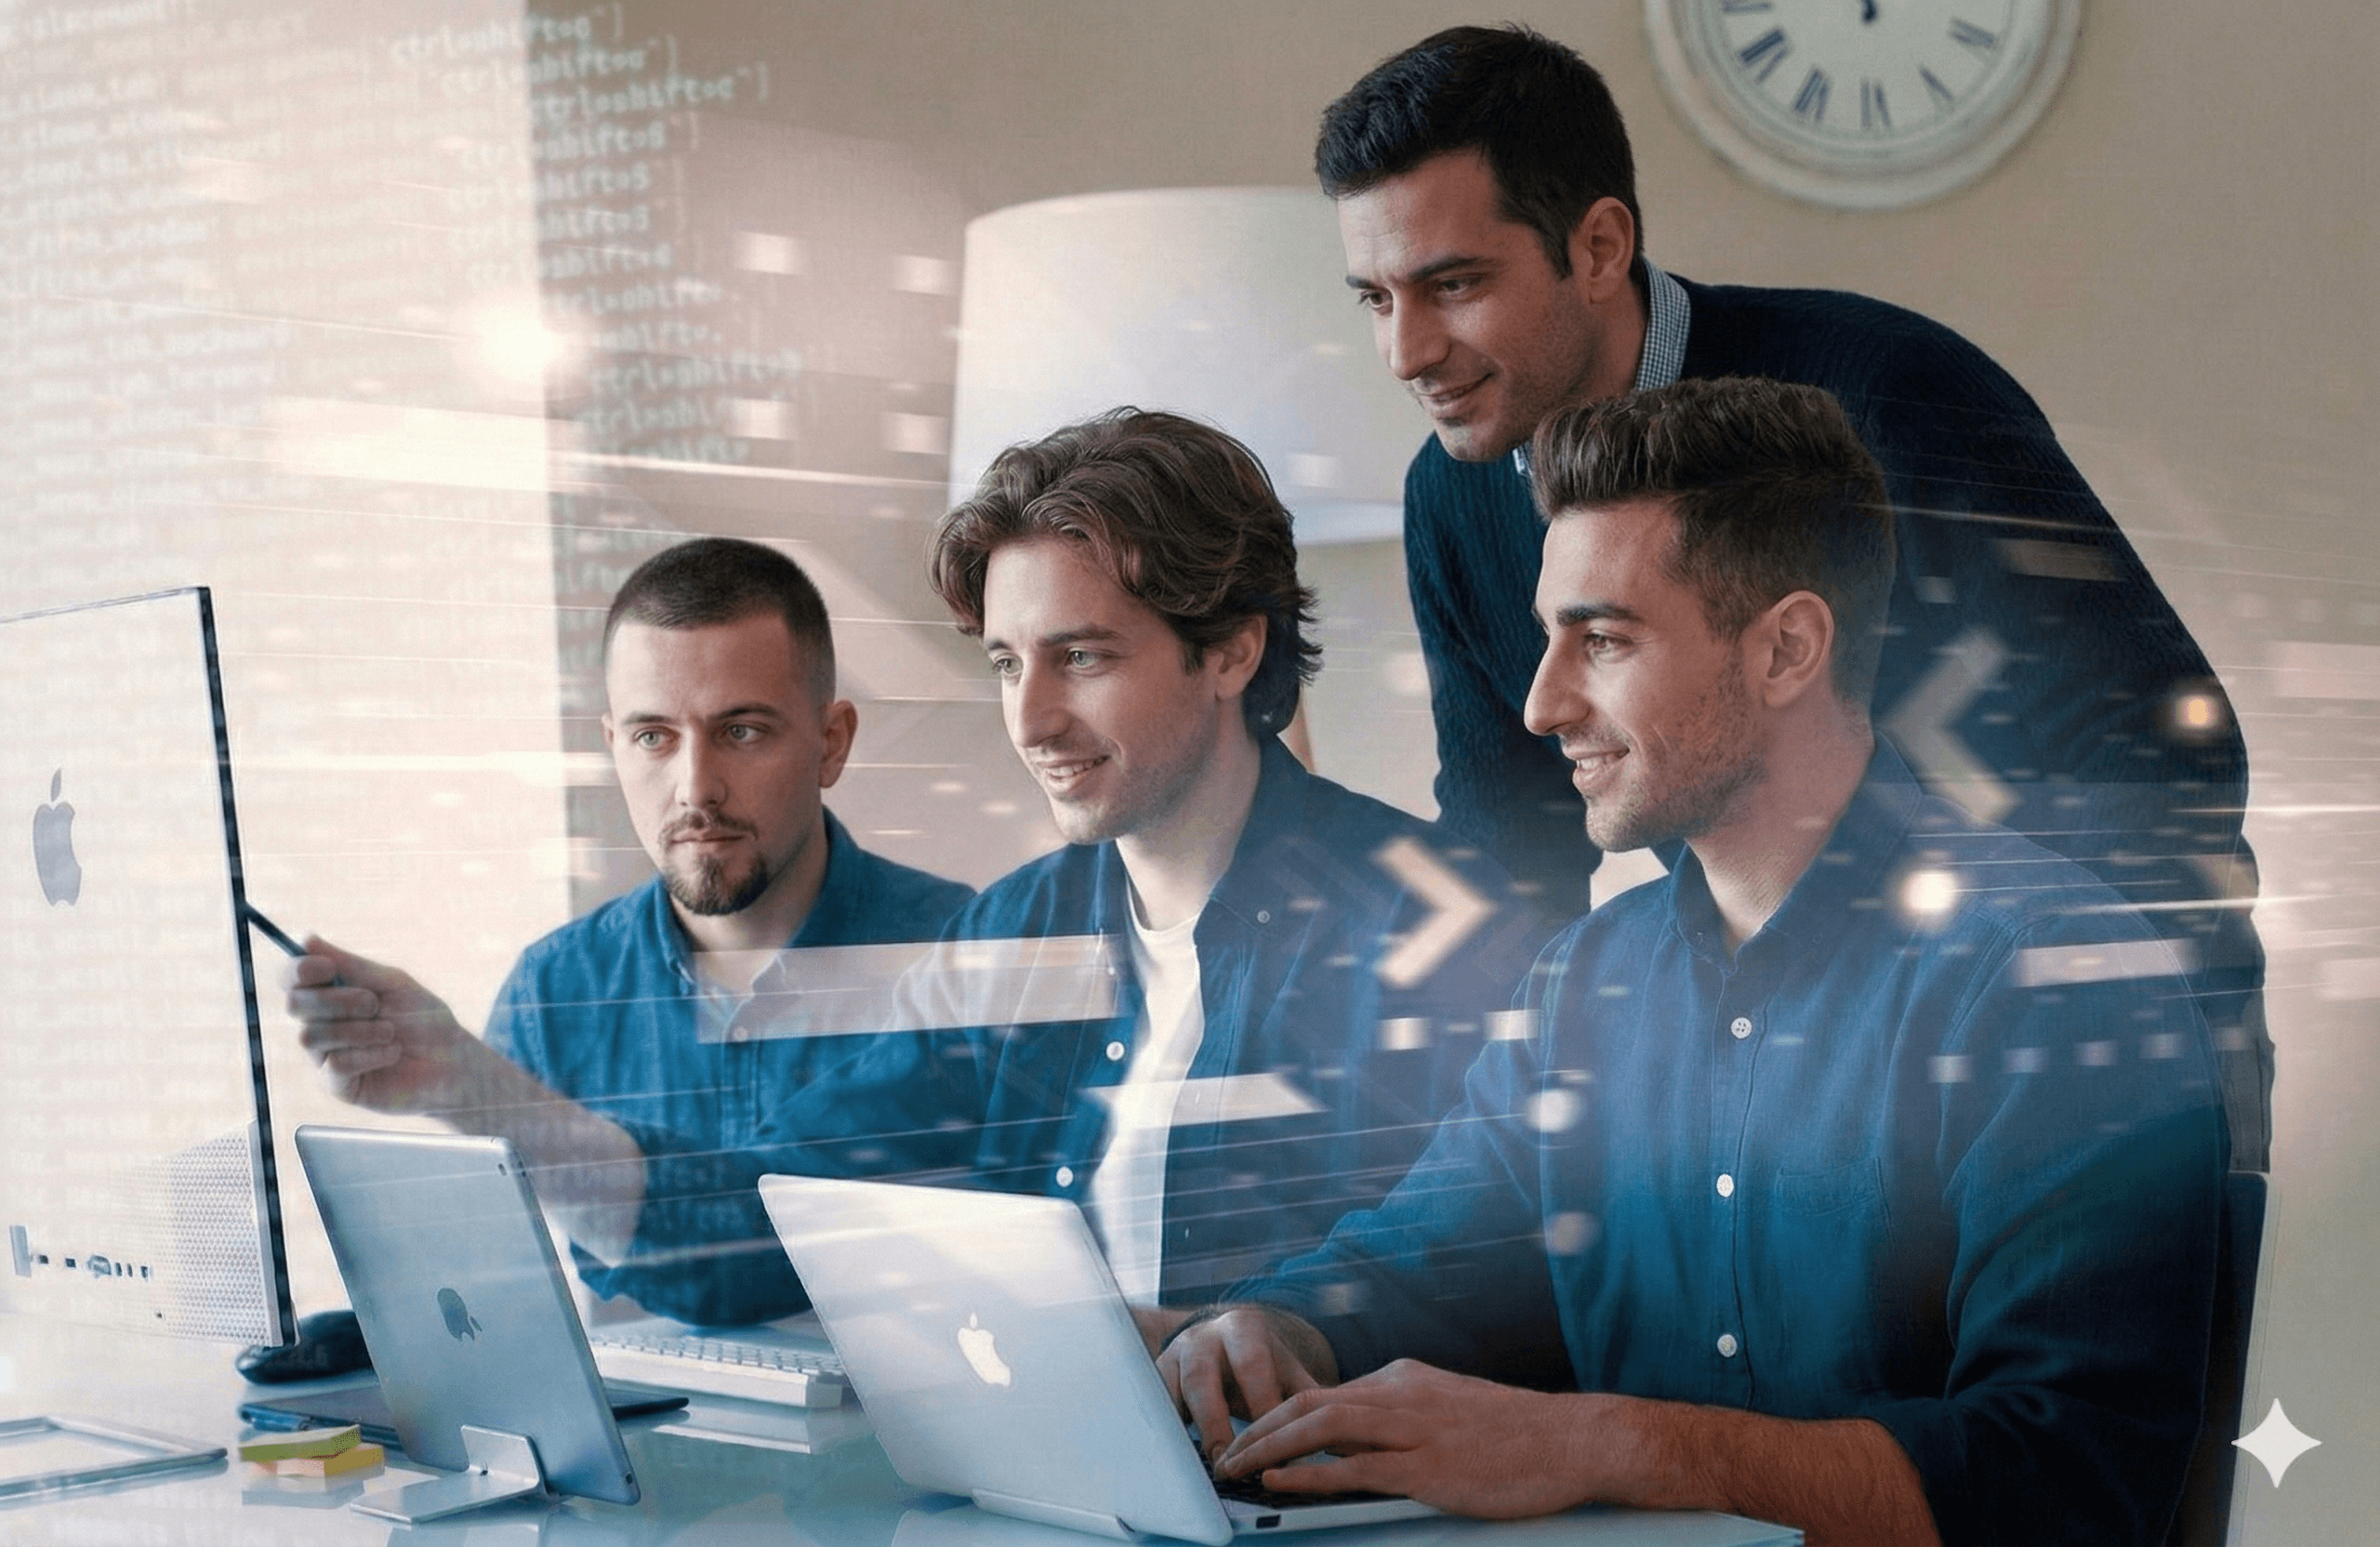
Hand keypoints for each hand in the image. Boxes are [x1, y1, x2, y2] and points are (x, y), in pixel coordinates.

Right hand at [284, 936, 492, 1113]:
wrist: (451, 1061)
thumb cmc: (423, 1018)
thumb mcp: (392, 983)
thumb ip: (351, 965)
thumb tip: (306, 939)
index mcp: (329, 994)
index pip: (291, 978)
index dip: (298, 969)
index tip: (327, 968)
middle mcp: (319, 1024)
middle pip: (294, 1004)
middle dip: (336, 1000)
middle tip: (374, 1003)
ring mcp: (324, 1056)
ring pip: (311, 1036)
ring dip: (358, 1030)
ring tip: (391, 1032)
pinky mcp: (337, 1086)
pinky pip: (334, 1065)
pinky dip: (369, 1054)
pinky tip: (391, 1053)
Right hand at [1157, 1306, 1335, 1466]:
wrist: (1218, 1338)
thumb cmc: (1260, 1364)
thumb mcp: (1286, 1370)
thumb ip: (1309, 1396)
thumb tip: (1345, 1434)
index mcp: (1243, 1329)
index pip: (1252, 1365)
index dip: (1262, 1405)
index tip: (1277, 1446)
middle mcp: (1202, 1338)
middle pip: (1201, 1378)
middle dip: (1215, 1423)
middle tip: (1229, 1465)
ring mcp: (1172, 1357)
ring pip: (1167, 1392)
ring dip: (1184, 1433)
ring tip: (1202, 1470)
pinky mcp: (1152, 1379)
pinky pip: (1150, 1408)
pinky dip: (1161, 1436)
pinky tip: (1175, 1464)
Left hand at [1215, 1359, 1605, 1519]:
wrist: (1573, 1440)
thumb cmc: (1516, 1433)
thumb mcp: (1447, 1409)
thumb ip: (1397, 1419)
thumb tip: (1348, 1438)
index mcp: (1403, 1379)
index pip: (1323, 1393)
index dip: (1277, 1413)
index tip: (1247, 1433)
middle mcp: (1400, 1394)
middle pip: (1309, 1403)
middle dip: (1259, 1427)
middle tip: (1223, 1452)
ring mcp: (1413, 1428)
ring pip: (1321, 1426)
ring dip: (1269, 1446)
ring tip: (1234, 1465)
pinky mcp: (1428, 1466)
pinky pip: (1354, 1468)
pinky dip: (1309, 1474)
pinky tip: (1279, 1482)